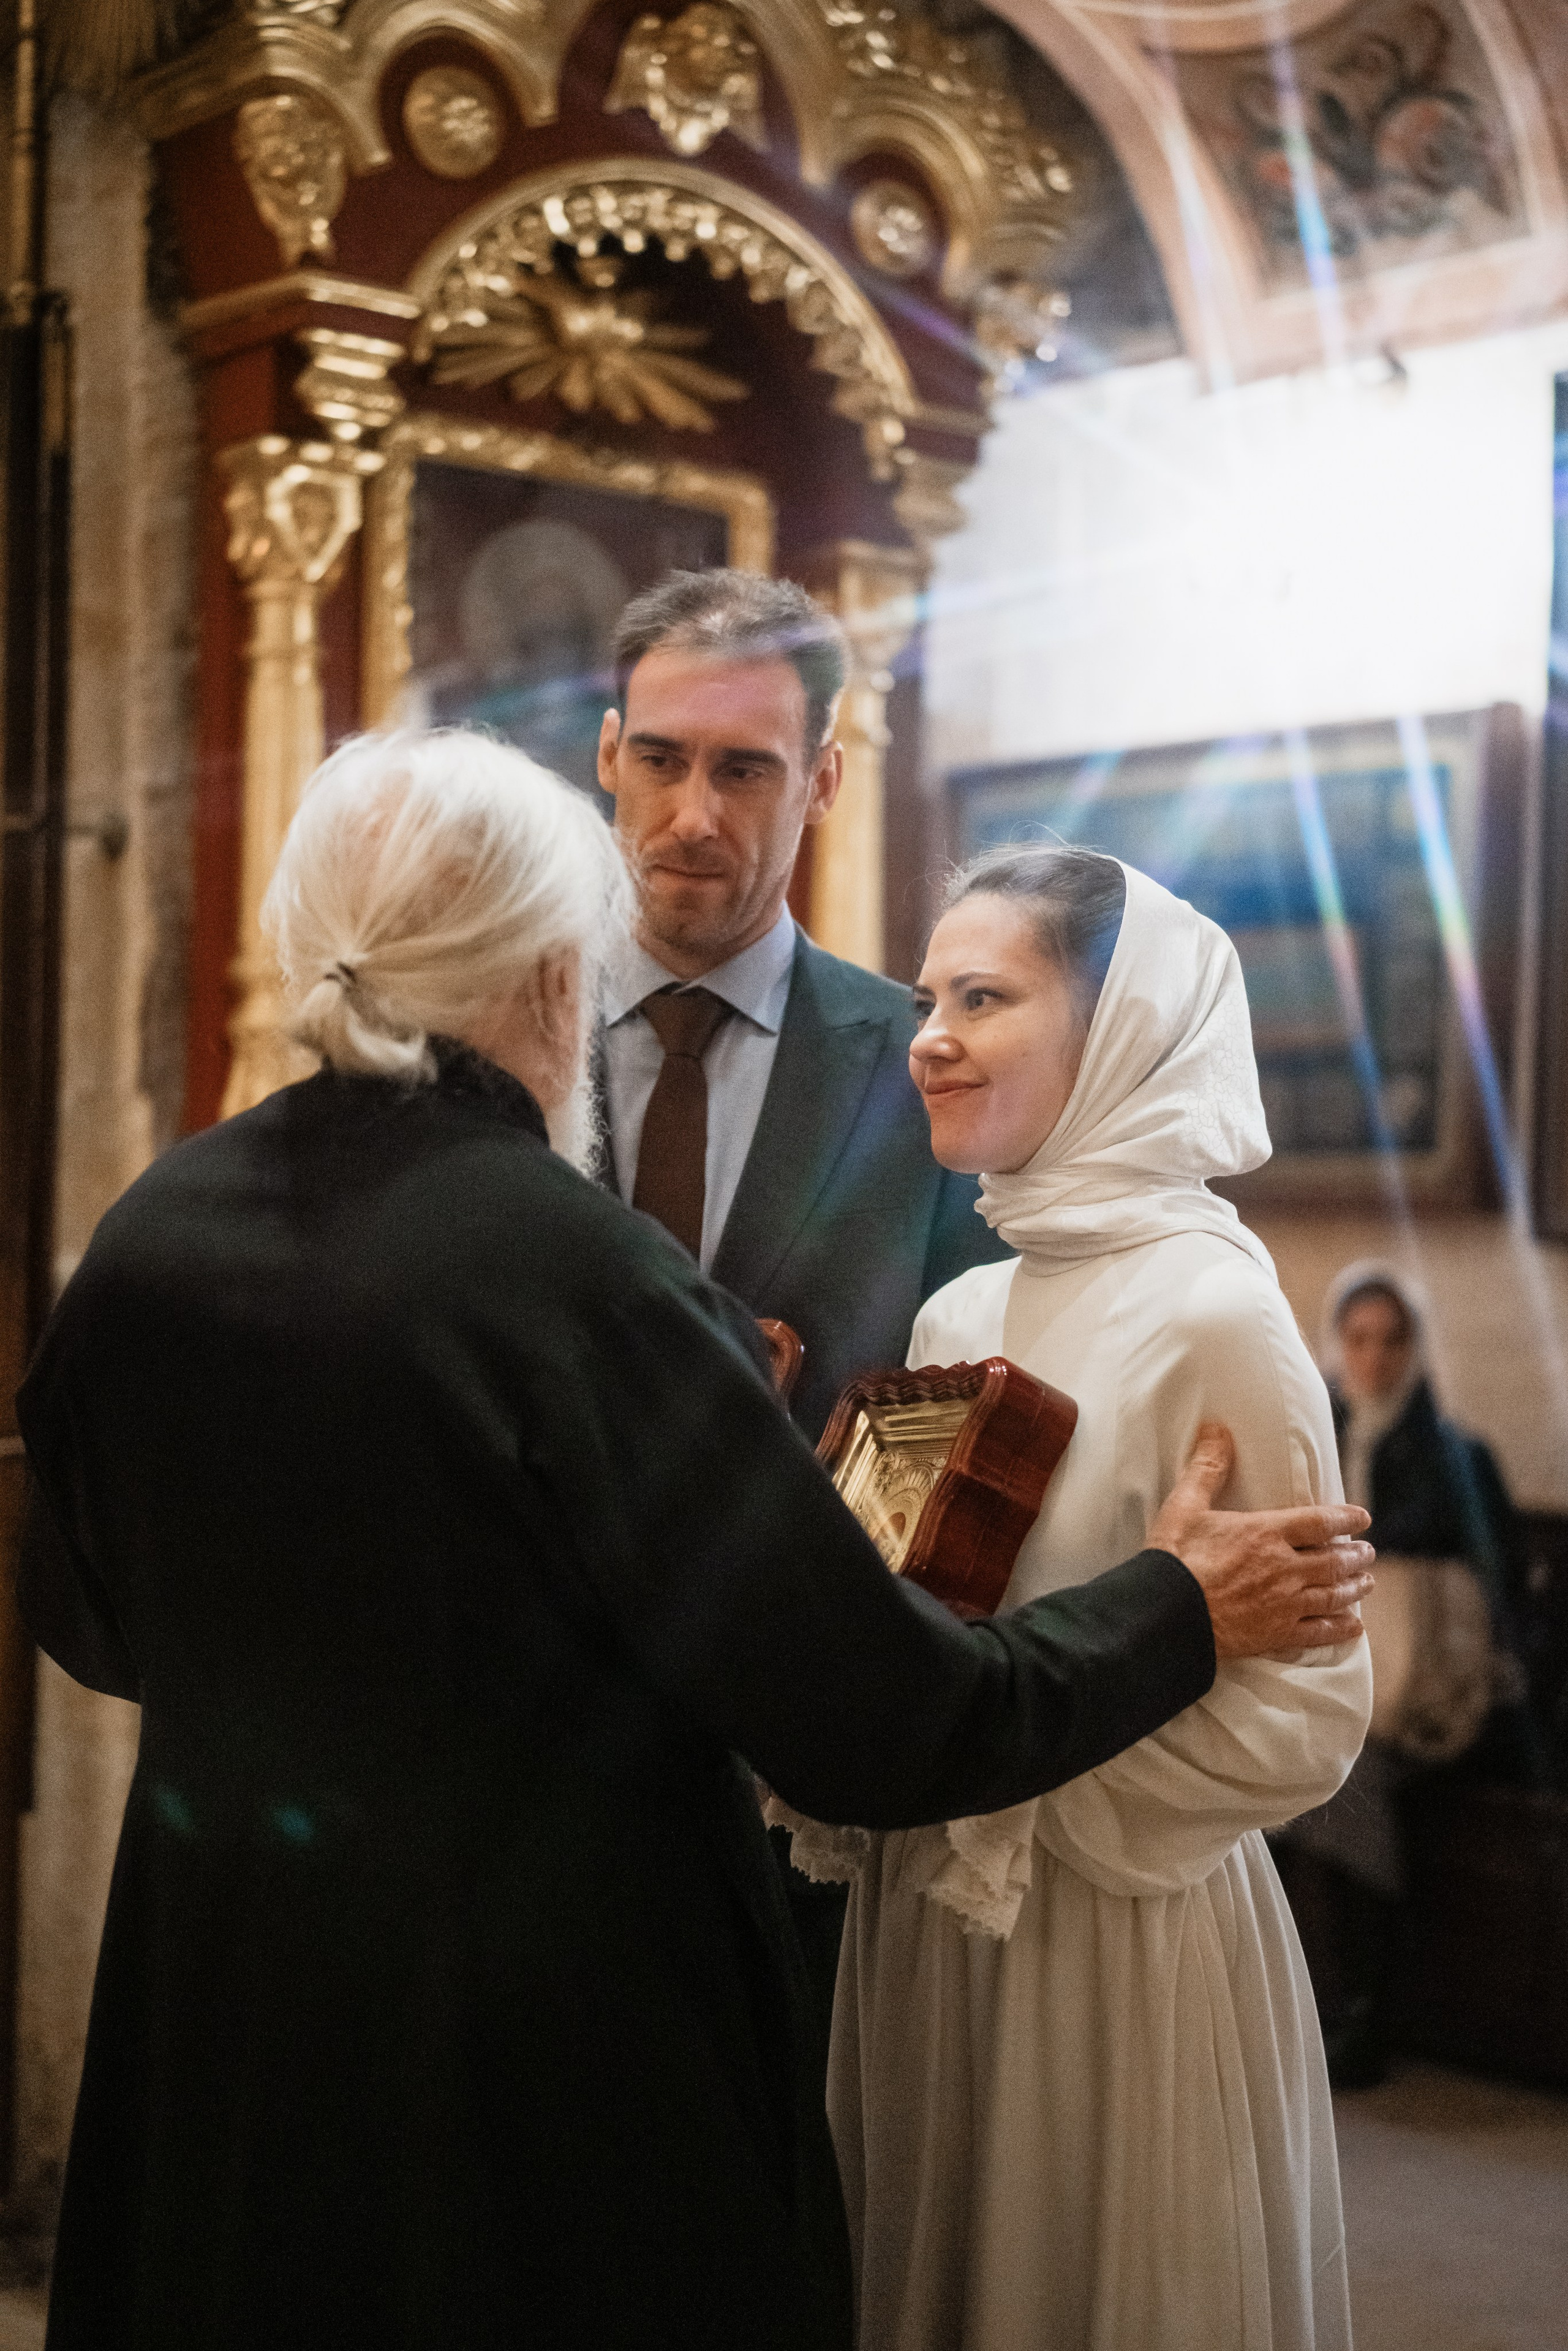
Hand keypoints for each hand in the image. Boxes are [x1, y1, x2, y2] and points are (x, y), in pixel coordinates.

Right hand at [1147, 1423, 1372, 1659]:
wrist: (1166, 1613)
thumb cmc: (1173, 1558)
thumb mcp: (1185, 1505)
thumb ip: (1207, 1468)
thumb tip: (1216, 1430)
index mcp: (1266, 1533)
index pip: (1320, 1521)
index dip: (1345, 1518)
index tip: (1362, 1518)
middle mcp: (1283, 1568)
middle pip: (1333, 1560)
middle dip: (1355, 1556)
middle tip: (1368, 1553)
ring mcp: (1283, 1604)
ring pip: (1332, 1594)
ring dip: (1354, 1588)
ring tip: (1367, 1583)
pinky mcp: (1276, 1635)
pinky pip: (1319, 1632)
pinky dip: (1340, 1628)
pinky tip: (1353, 1626)